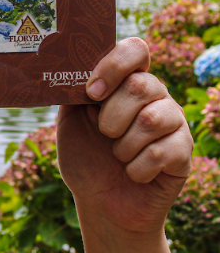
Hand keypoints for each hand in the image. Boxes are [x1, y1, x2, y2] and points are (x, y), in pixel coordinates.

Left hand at [57, 37, 192, 252]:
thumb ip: (73, 90)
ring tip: (117, 155)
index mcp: (125, 81)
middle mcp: (153, 95)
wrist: (100, 202)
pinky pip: (162, 151)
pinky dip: (136, 168)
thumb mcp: (69, 118)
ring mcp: (172, 122)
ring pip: (152, 118)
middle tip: (102, 133)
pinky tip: (132, 173)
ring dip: (122, 144)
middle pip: (141, 85)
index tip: (91, 92)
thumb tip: (70, 66)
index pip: (134, 50)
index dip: (114, 65)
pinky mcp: (182, 153)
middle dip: (112, 115)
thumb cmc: (85, 155)